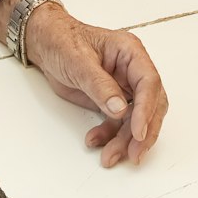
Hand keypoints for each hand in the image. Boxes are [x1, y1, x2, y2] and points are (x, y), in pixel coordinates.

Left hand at [22, 6, 168, 167]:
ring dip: (125, 140)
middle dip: (143, 132)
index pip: (149, 83)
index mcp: (130, 52)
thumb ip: (99, 85)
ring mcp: (124, 87)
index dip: (146, 110)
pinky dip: (109, 136)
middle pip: (151, 105)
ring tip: (109, 156)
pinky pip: (118, 124)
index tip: (138, 133)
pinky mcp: (112, 101)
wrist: (46, 45)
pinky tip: (94, 141)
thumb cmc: (63, 41)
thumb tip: (120, 109)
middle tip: (134, 154)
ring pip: (135, 120)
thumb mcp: (78, 61)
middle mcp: (132, 71)